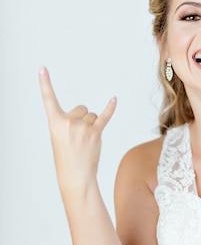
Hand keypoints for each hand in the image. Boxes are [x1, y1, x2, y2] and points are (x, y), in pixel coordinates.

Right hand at [39, 66, 116, 192]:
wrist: (75, 176)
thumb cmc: (67, 157)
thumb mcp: (60, 137)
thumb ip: (69, 122)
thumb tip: (87, 113)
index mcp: (54, 122)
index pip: (48, 99)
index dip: (45, 83)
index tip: (42, 68)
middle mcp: (68, 122)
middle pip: (81, 108)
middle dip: (82, 120)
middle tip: (77, 138)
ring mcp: (82, 127)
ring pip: (92, 115)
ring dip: (92, 126)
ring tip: (86, 141)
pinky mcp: (95, 132)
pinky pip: (104, 116)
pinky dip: (110, 108)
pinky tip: (114, 99)